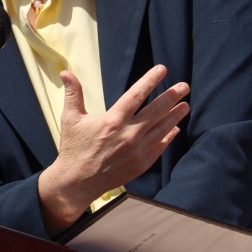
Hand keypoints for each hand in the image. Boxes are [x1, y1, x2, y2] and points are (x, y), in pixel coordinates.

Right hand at [37, 64, 189, 232]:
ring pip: (162, 129)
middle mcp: (129, 134)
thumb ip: (73, 94)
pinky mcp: (141, 164)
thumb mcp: (70, 118)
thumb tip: (65, 72)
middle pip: (156, 111)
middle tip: (184, 86)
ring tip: (186, 105)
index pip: (137, 95)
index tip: (162, 69)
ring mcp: (137, 150)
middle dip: (172, 96)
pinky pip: (160, 147)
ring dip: (175, 116)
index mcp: (113, 120)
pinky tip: (175, 128)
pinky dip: (169, 136)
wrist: (77, 182)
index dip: (150, 80)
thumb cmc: (73, 148)